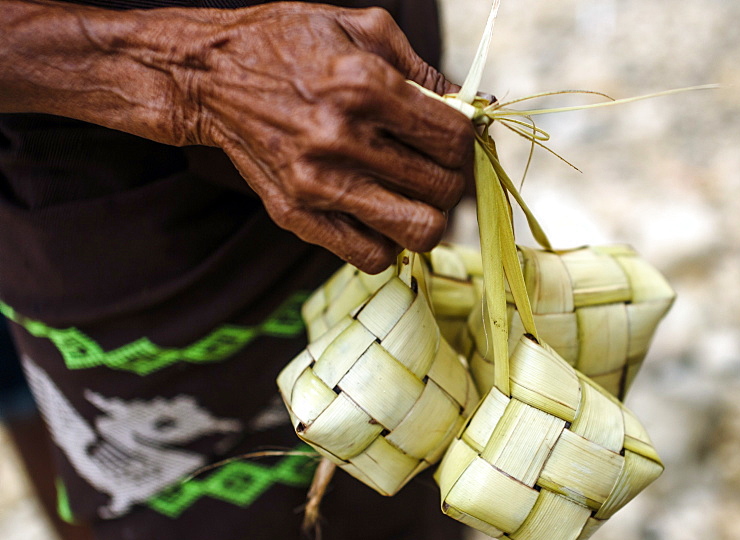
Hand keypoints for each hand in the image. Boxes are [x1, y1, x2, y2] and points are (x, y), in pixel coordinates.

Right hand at [180, 4, 473, 271]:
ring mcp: (318, 184)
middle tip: (435, 167)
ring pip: (419, 231)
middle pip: (443, 188)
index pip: (454, 139)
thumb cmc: (291, 44)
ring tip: (414, 196)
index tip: (455, 139)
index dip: (468, 143)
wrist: (209, 75)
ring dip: (428, 216)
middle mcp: (342, 139)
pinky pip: (373, 257)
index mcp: (363, 85)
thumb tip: (477, 109)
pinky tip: (380, 215)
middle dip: (452, 178)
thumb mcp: (362, 28)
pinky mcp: (297, 216)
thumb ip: (425, 69)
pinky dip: (389, 243)